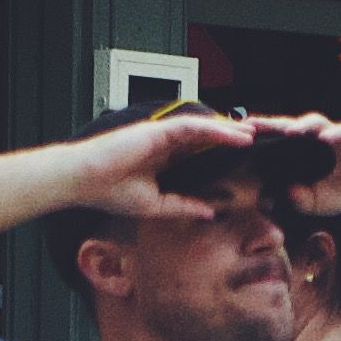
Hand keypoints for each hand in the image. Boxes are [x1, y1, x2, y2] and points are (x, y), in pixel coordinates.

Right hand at [70, 110, 254, 220]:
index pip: (200, 155)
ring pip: (204, 130)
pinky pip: (193, 127)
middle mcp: (165, 144)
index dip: (222, 157)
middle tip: (258, 143)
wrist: (82, 181)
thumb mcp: (155, 204)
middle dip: (232, 140)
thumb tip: (210, 212)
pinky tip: (233, 134)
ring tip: (253, 135)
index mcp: (163, 160)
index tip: (246, 163)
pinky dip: (214, 130)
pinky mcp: (158, 130)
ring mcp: (162, 134)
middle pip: (207, 139)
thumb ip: (182, 205)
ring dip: (229, 132)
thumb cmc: (109, 191)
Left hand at [247, 113, 340, 215]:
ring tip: (290, 132)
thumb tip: (281, 196)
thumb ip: (298, 200)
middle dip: (269, 124)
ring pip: (312, 123)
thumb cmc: (338, 191)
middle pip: (286, 126)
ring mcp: (328, 135)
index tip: (236, 137)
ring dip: (301, 126)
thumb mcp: (314, 201)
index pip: (272, 139)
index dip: (256, 137)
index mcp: (296, 150)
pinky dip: (331, 134)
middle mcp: (310, 138)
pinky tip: (324, 138)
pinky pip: (338, 133)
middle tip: (251, 125)